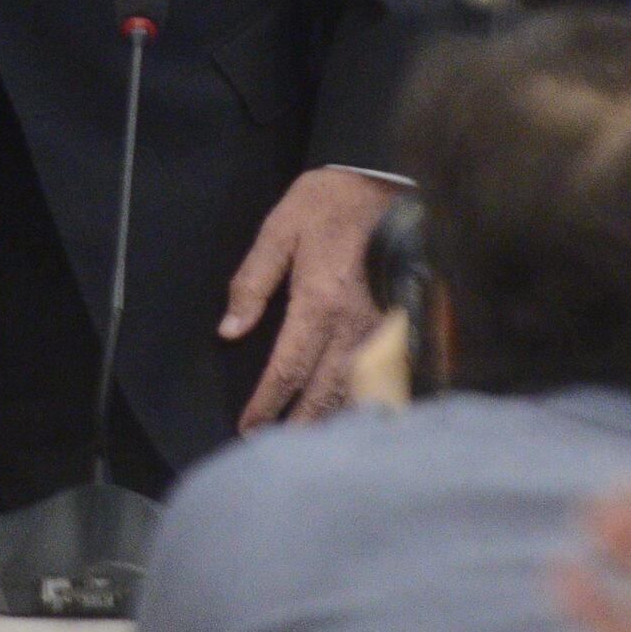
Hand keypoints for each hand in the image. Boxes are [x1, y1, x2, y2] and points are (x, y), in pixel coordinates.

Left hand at [224, 167, 400, 428]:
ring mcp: (382, 327)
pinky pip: (382, 375)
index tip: (248, 429)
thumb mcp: (280, 229)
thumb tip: (229, 331)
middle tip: (275, 451)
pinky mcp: (401, 323)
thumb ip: (252, 282)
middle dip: (298, 426)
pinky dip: (363, 400)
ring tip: (308, 443)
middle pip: (323, 393)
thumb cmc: (332, 202)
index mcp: (318, 302)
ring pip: (356, 390)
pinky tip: (350, 415)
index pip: (287, 370)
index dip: (266, 405)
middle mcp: (353, 324)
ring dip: (331, 420)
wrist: (392, 180)